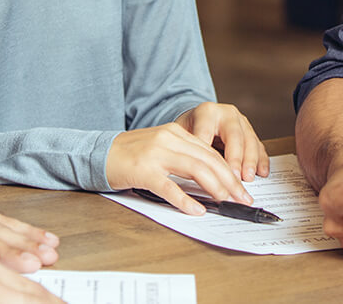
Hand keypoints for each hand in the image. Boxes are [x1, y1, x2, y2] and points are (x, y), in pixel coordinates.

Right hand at [106, 122, 251, 214]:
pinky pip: (169, 187)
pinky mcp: (143, 171)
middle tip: (243, 198)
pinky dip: (185, 200)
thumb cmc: (130, 155)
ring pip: (195, 169)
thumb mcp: (160, 149)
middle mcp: (168, 139)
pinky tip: (197, 210)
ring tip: (228, 202)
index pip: (210, 152)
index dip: (230, 170)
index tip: (242, 188)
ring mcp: (156, 154)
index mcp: (175, 132)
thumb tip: (212, 180)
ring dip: (215, 188)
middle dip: (229, 181)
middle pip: (208, 159)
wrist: (99, 153)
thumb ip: (183, 158)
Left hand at [174, 101, 269, 181]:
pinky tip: (262, 172)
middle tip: (234, 177)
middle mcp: (227, 113)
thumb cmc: (189, 128)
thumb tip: (189, 169)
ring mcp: (241, 122)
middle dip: (235, 158)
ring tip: (248, 178)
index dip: (208, 152)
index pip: (207, 132)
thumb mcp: (181, 134)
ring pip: (249, 140)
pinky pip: (259, 146)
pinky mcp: (250, 132)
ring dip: (250, 161)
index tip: (210, 171)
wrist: (199, 119)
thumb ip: (186, 147)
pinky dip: (261, 160)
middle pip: (234, 135)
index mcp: (206, 111)